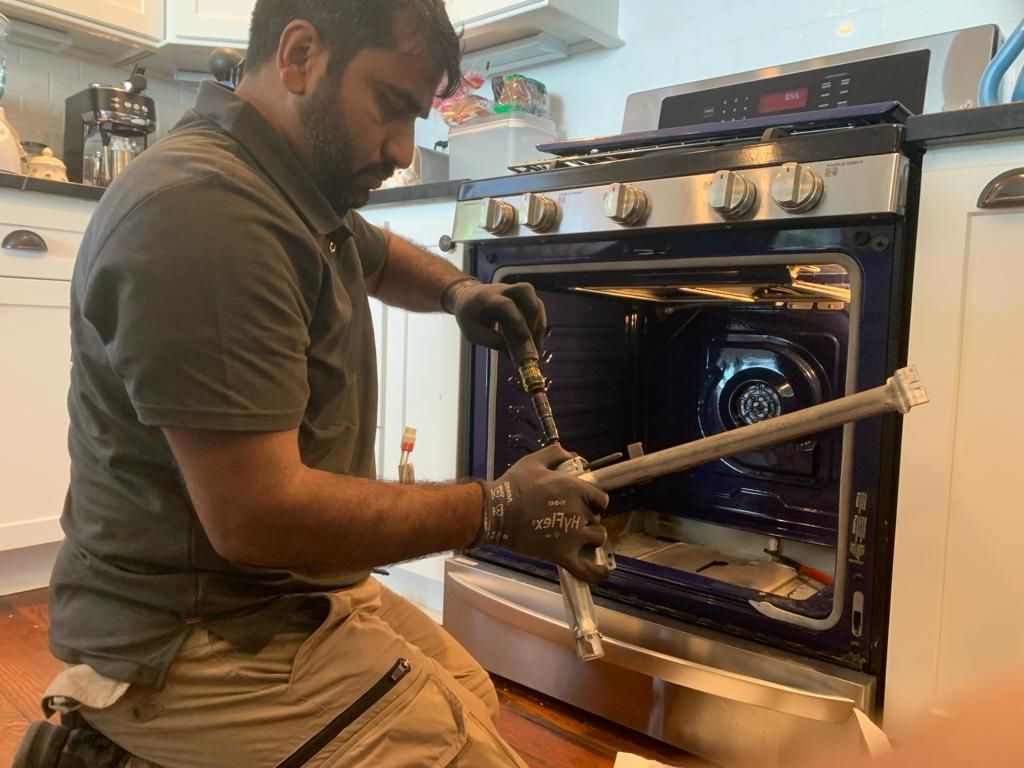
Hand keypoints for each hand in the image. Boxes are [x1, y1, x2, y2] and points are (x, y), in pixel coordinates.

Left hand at [444, 278, 546, 358]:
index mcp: (488, 298)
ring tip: (537, 344)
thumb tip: (512, 356)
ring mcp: (515, 293)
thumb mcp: (473, 333)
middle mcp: (504, 291)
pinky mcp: (522, 299)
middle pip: (526, 290)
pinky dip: (539, 323)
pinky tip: (535, 340)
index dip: (518, 320)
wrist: (467, 299)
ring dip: (540, 321)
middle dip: (534, 313)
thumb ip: (492, 342)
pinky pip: (537, 307)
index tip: (525, 338)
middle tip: (532, 336)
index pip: (506, 304)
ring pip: (535, 299)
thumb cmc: (469, 317)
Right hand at [478, 444, 609, 581]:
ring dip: (592, 538)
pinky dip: (597, 572)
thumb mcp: (534, 461)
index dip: (594, 502)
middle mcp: (580, 512)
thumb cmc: (514, 486)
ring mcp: (573, 535)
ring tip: (579, 538)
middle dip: (587, 518)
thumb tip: (570, 454)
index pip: (600, 498)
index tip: (584, 504)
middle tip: (570, 519)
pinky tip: (603, 573)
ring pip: (598, 538)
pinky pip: (587, 568)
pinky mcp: (563, 555)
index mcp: (576, 489)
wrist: (496, 512)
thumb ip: (556, 454)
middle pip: (597, 518)